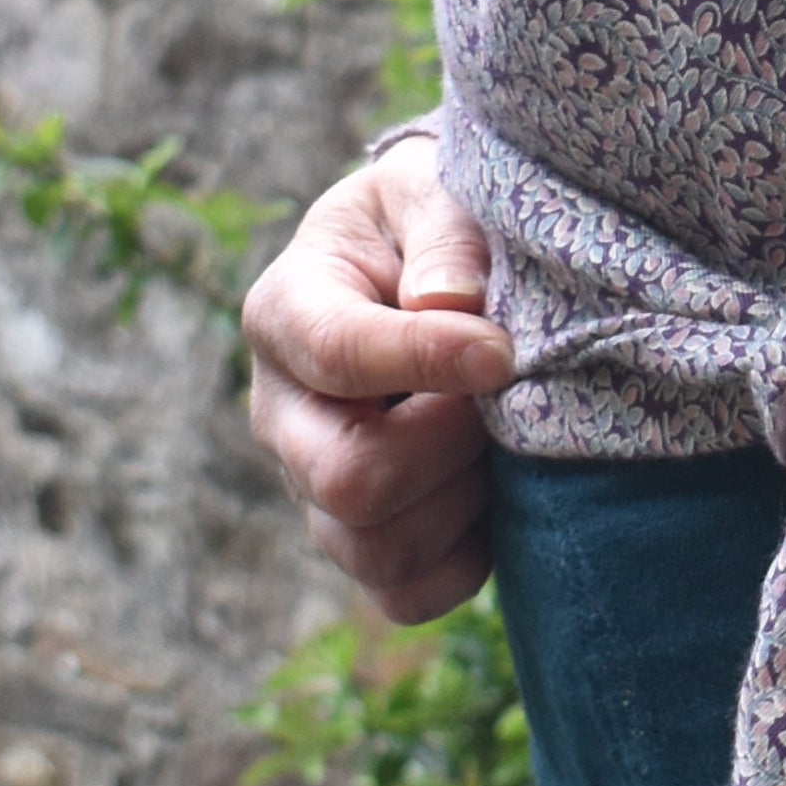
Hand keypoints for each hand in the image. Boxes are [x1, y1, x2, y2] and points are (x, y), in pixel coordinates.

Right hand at [239, 135, 514, 623]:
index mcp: (285, 312)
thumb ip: (445, 236)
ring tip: (498, 438)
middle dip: (448, 445)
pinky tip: (495, 497)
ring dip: (461, 501)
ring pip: (372, 548)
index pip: (338, 355)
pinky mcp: (359, 540)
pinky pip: (403, 595)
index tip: (504, 353)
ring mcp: (311, 486)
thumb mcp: (435, 191)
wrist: (434, 266)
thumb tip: (450, 305)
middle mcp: (281, 413)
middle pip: (346, 477)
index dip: (430, 360)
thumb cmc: (434, 220)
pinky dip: (463, 561)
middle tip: (503, 398)